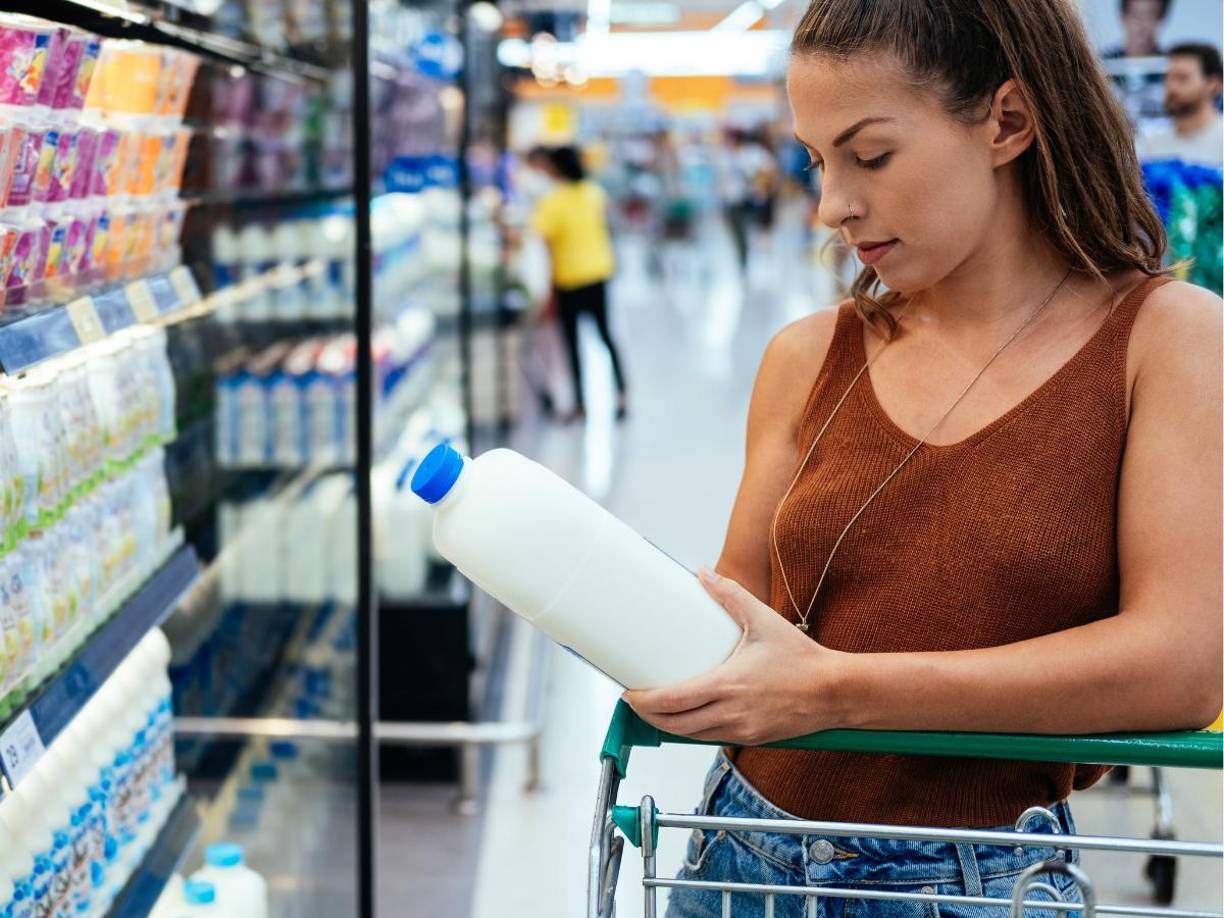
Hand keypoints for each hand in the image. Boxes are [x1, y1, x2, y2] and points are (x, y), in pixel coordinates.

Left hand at [622, 568, 849, 744]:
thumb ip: (730, 595)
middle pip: (674, 724)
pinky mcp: (751, 738)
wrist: (835, 691)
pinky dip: (692, 729)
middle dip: (648, 715)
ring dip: (668, 724)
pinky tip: (687, 716)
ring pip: (690, 735)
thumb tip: (703, 573)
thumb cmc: (802, 659)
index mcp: (728, 685)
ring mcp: (741, 730)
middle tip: (634, 699)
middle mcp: (731, 713)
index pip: (673, 700)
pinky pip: (711, 738)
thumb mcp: (763, 621)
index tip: (629, 691)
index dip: (644, 700)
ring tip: (653, 707)